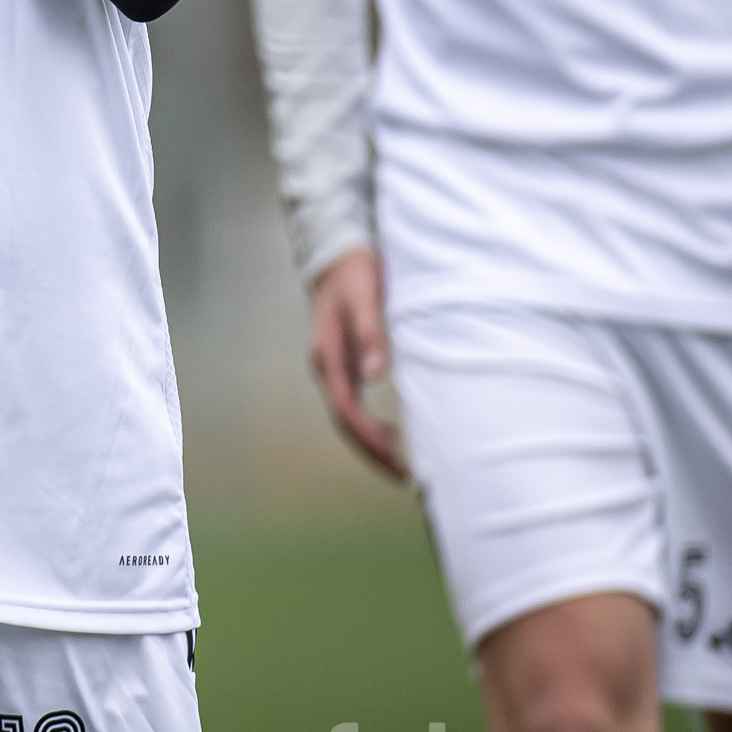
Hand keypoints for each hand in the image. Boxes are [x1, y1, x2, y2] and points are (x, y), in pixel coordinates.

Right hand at [307, 247, 406, 479]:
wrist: (338, 254)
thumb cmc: (354, 273)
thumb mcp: (364, 297)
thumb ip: (370, 333)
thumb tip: (376, 374)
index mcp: (328, 356)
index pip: (345, 408)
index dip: (368, 437)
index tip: (394, 458)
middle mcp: (327, 366)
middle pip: (344, 420)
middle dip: (370, 450)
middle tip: (403, 476)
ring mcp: (334, 367)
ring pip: (348, 415)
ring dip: (370, 442)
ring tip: (399, 465)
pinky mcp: (344, 364)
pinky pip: (353, 404)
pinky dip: (369, 425)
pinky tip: (389, 432)